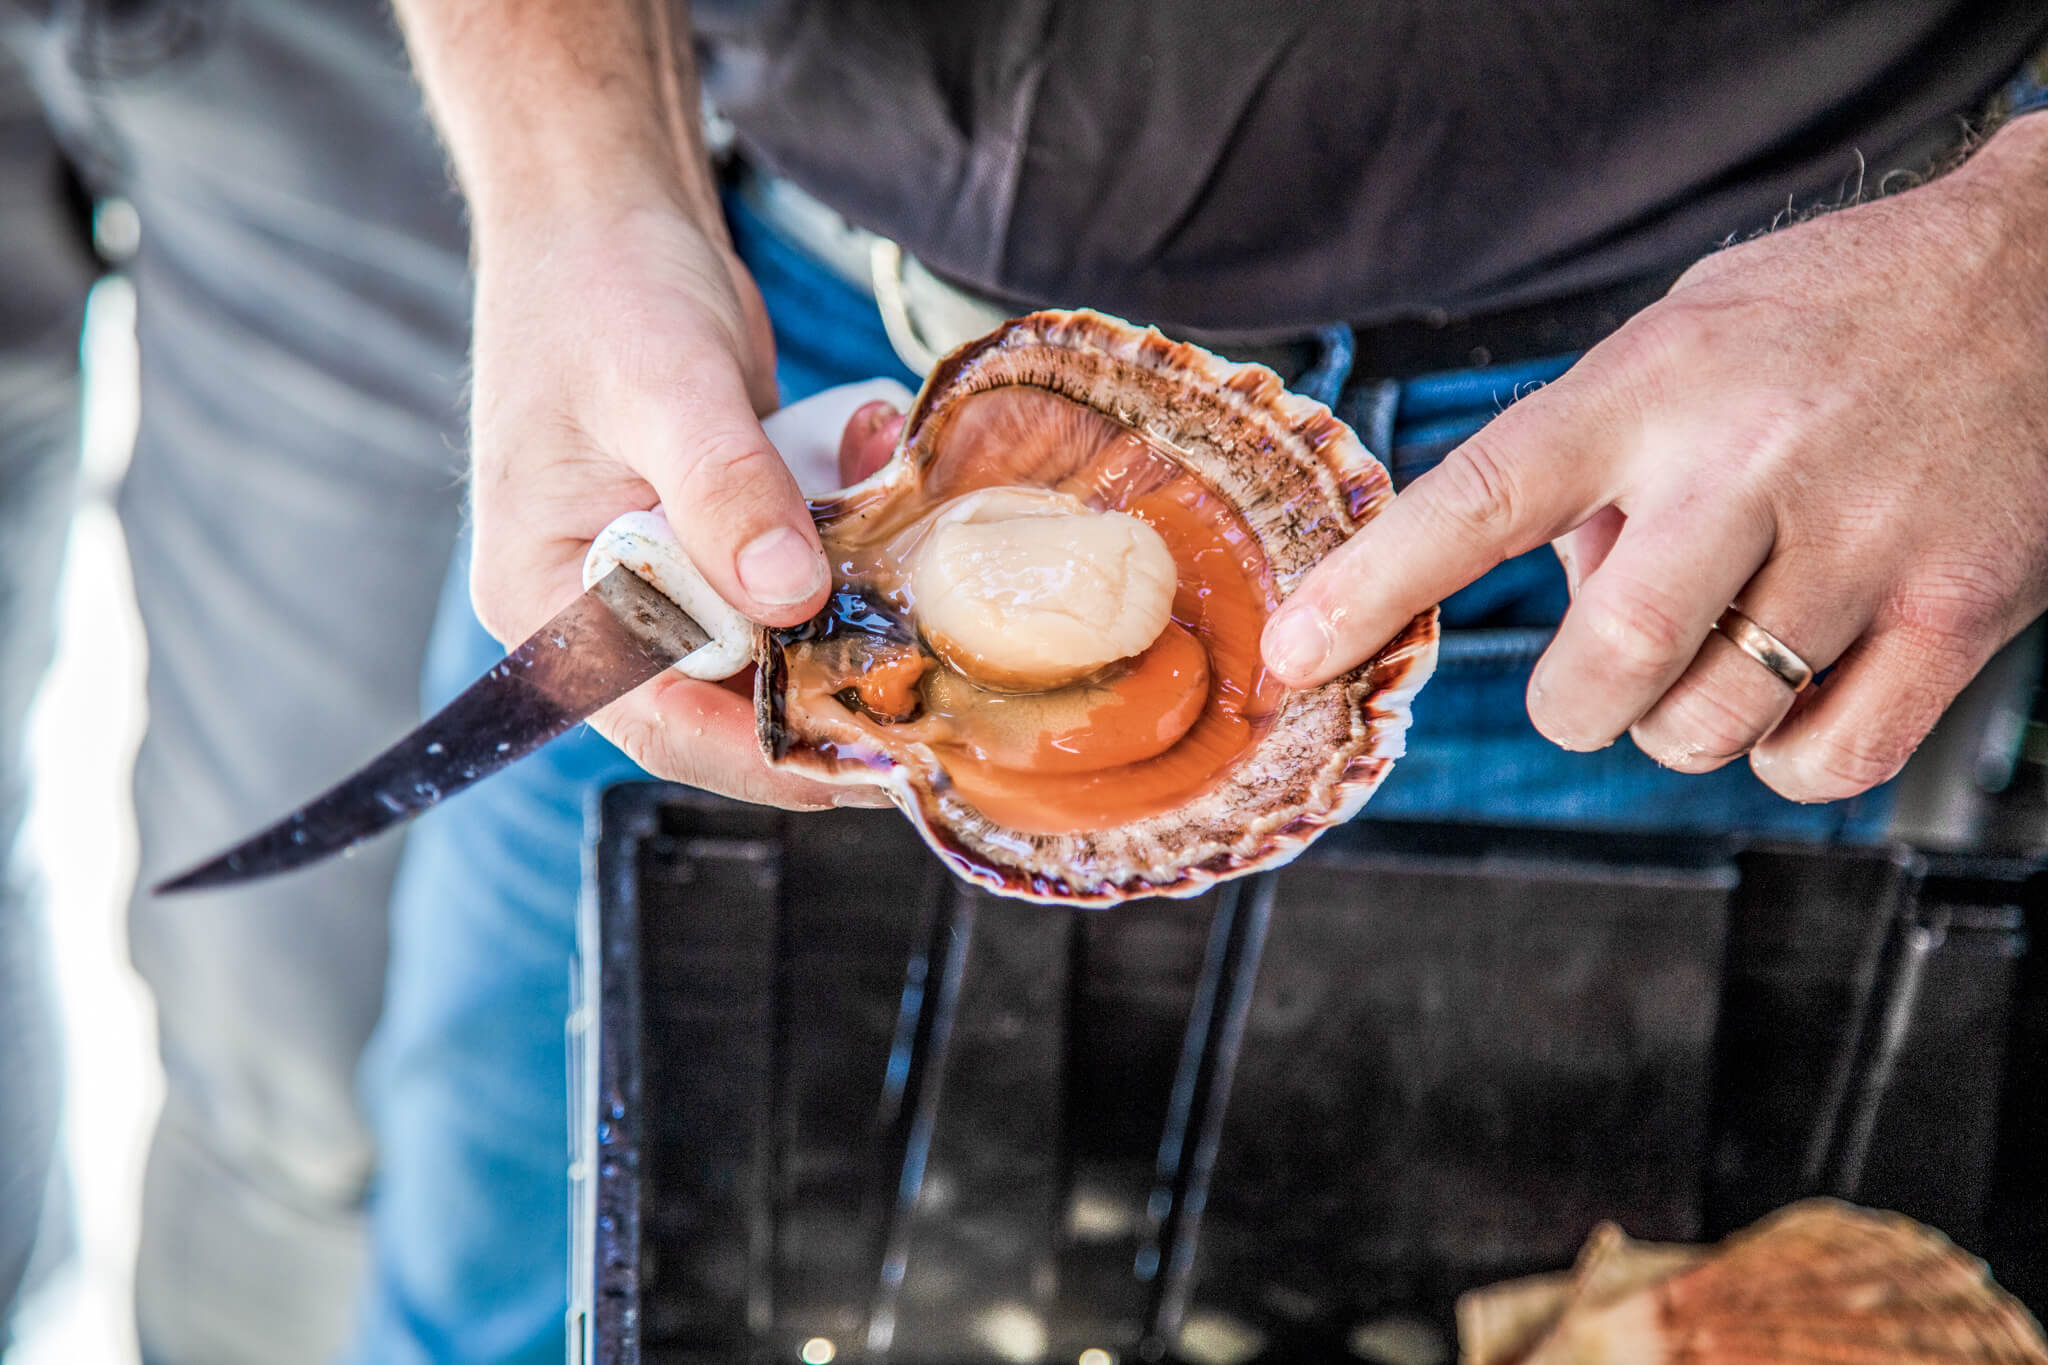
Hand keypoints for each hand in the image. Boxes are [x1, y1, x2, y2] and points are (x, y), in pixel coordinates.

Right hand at [467, 203, 895, 807]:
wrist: (607, 212)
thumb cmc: (602, 288)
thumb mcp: (665, 385)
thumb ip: (725, 490)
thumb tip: (789, 598)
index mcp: (546, 598)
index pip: (658, 721)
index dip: (760, 755)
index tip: (863, 764)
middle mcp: (600, 604)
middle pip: (726, 698)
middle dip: (829, 684)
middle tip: (933, 682)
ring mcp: (664, 571)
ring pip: (775, 637)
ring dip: (850, 598)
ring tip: (915, 547)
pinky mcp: (720, 533)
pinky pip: (796, 571)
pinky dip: (844, 529)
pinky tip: (871, 456)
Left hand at [1262, 114, 2047, 801]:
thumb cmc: (1833, 314)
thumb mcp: (1680, 340)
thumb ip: (1597, 459)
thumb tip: (1566, 598)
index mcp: (1650, 389)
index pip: (1476, 501)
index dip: (1369, 588)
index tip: (1290, 655)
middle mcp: (1746, 465)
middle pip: (1602, 664)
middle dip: (1571, 707)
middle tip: (1589, 684)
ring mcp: (1861, 540)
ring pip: (1707, 724)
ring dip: (1683, 725)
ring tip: (1726, 646)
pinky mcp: (1960, 609)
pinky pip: (1825, 759)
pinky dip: (1785, 759)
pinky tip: (1797, 691)